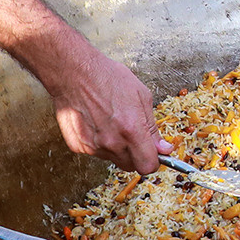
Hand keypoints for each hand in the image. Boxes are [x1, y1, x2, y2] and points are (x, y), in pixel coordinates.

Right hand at [35, 34, 162, 173]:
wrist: (74, 73)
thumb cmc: (108, 78)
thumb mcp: (141, 96)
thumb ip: (152, 128)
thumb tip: (164, 149)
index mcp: (131, 130)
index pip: (148, 166)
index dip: (153, 160)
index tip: (153, 153)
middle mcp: (112, 143)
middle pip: (131, 166)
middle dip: (136, 154)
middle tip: (132, 134)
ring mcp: (93, 147)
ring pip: (113, 159)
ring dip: (117, 148)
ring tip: (111, 122)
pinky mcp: (78, 146)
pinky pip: (96, 152)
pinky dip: (99, 143)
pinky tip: (97, 123)